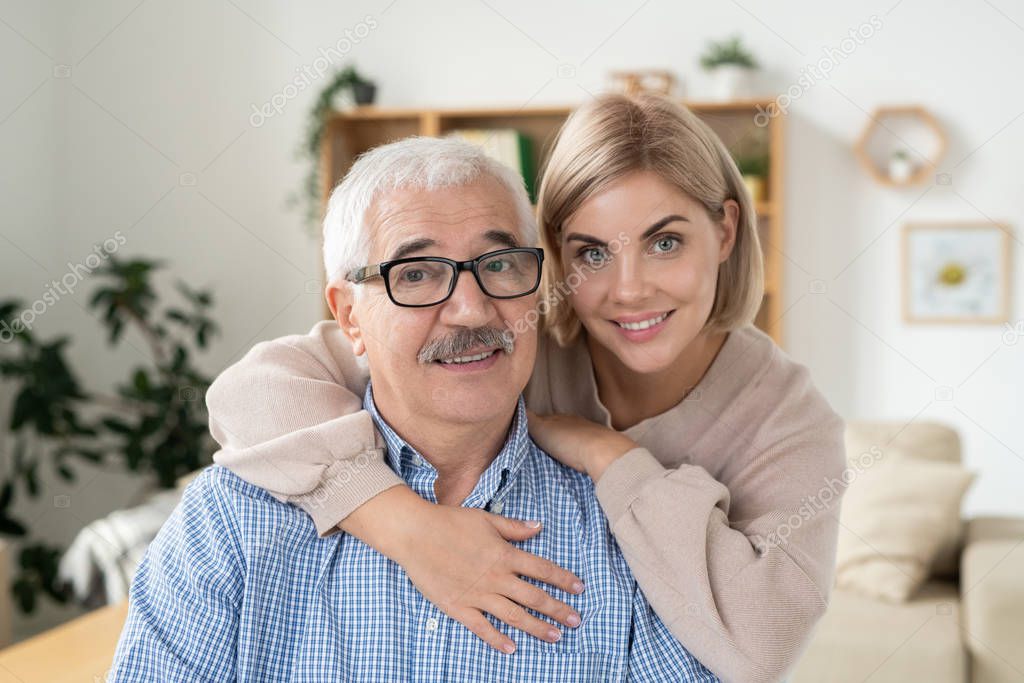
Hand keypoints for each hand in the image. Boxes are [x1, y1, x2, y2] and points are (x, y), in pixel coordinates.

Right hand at [344, 486, 584, 653]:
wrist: (415, 534)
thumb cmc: (450, 522)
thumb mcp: (486, 519)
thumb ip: (514, 527)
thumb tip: (539, 526)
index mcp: (504, 554)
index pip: (542, 569)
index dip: (563, 579)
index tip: (580, 588)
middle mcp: (496, 577)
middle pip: (534, 596)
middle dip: (558, 609)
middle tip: (576, 621)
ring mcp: (478, 594)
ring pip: (514, 615)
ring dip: (537, 627)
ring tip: (555, 636)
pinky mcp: (459, 607)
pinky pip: (482, 627)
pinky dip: (497, 639)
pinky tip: (512, 648)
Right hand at [525, 410, 637, 481]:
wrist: (602, 453)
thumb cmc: (569, 441)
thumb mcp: (541, 429)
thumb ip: (529, 420)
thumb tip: (518, 409)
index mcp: (560, 418)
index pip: (543, 419)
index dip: (534, 427)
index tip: (526, 435)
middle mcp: (575, 423)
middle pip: (558, 428)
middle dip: (550, 436)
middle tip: (540, 448)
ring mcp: (589, 435)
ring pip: (572, 439)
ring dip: (565, 445)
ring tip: (556, 457)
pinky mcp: (600, 449)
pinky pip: (583, 449)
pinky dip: (577, 453)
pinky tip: (574, 461)